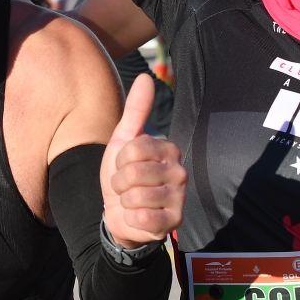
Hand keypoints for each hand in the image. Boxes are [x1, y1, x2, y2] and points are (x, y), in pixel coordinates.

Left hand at [100, 75, 184, 248]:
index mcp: (168, 149)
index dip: (119, 159)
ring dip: (124, 201)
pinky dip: (130, 218)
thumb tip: (146, 76)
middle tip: (126, 186)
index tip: (124, 165)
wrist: (119, 212)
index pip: (133, 148)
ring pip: (135, 197)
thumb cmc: (123, 173)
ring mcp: (179, 198)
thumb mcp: (124, 140)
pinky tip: (138, 216)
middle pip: (132, 173)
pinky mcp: (174, 222)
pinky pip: (141, 218)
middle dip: (119, 182)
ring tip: (131, 200)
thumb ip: (136, 109)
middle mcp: (180, 172)